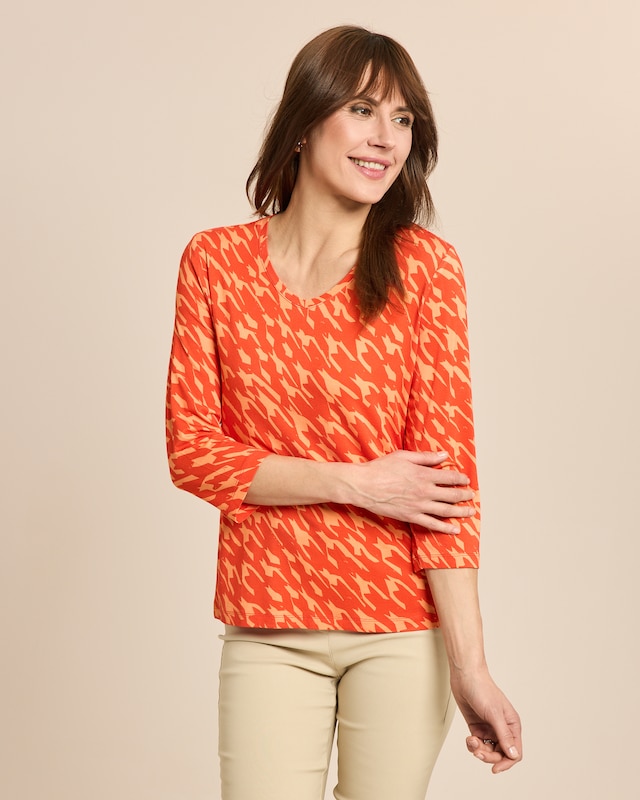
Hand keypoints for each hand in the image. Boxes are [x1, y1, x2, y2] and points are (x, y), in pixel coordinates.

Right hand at [351, 450, 475, 532]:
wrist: (364, 485)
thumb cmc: (381, 468)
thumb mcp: (404, 456)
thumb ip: (426, 457)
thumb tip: (444, 455)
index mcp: (424, 475)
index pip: (450, 477)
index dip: (461, 479)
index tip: (466, 480)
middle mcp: (424, 491)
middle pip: (451, 495)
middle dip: (464, 495)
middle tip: (471, 496)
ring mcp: (418, 506)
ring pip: (446, 511)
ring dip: (461, 512)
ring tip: (470, 512)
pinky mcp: (410, 517)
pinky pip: (432, 524)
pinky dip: (445, 528)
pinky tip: (455, 529)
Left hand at [449, 667, 521, 773]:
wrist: (465, 676)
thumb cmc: (482, 690)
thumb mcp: (494, 714)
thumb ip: (504, 735)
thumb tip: (513, 754)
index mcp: (512, 725)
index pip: (515, 752)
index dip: (506, 763)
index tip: (494, 768)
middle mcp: (502, 728)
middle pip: (500, 754)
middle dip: (489, 757)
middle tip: (478, 752)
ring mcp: (489, 728)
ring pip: (488, 750)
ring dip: (479, 751)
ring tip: (472, 741)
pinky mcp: (477, 726)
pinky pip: (477, 744)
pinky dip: (473, 745)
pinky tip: (469, 738)